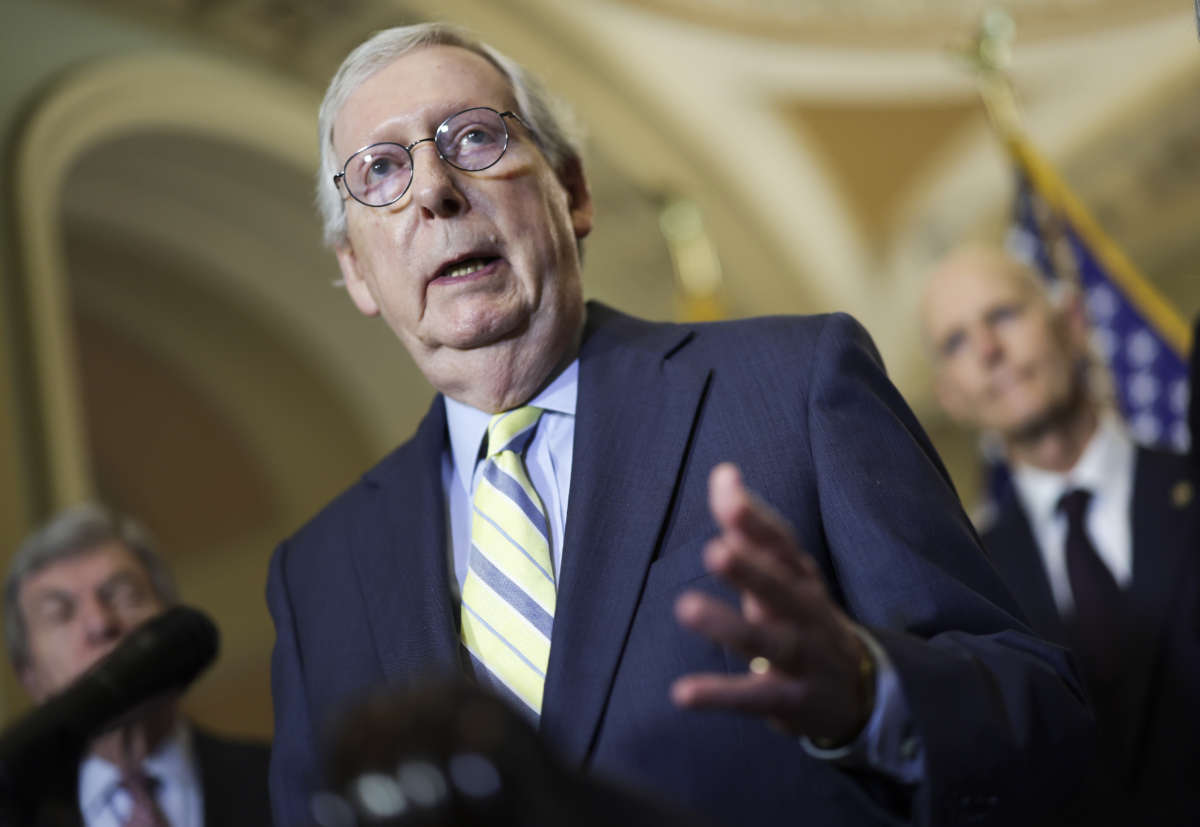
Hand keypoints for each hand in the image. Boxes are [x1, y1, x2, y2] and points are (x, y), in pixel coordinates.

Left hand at [670, 463, 874, 744]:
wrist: (857, 691)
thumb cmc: (802, 617)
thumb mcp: (783, 572)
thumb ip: (749, 526)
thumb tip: (723, 472)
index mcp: (801, 577)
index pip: (782, 543)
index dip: (756, 519)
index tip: (728, 492)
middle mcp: (805, 613)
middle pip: (781, 588)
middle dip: (751, 570)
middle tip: (715, 550)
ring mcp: (801, 658)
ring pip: (768, 642)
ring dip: (729, 625)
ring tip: (686, 608)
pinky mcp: (789, 701)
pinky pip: (753, 698)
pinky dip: (719, 694)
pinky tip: (682, 693)